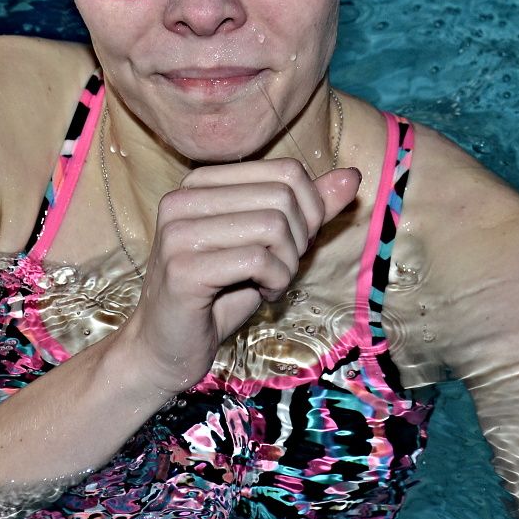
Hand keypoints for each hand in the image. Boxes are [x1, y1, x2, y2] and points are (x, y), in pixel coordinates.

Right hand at [116, 159, 360, 394]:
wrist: (166, 347)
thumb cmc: (218, 296)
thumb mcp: (269, 245)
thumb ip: (306, 211)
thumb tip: (351, 177)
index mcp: (200, 183)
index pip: (286, 171)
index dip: (310, 211)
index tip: (292, 246)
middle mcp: (183, 199)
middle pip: (282, 197)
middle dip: (299, 240)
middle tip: (282, 269)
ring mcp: (178, 232)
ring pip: (273, 226)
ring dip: (287, 264)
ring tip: (271, 282)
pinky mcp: (182, 269)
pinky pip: (257, 260)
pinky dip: (275, 282)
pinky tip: (261, 295)